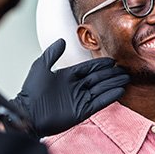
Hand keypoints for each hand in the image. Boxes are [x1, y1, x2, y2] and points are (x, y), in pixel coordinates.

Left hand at [12, 39, 129, 136]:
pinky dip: (110, 96)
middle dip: (111, 74)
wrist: (28, 113)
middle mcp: (76, 87)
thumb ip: (52, 53)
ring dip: (113, 83)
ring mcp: (80, 99)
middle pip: (98, 78)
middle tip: (124, 70)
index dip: (100, 64)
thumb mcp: (41, 67)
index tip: (112, 61)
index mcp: (67, 76)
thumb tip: (62, 40)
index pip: (88, 68)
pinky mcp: (82, 111)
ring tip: (126, 79)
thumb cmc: (31, 91)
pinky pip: (99, 102)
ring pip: (101, 89)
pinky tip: (120, 91)